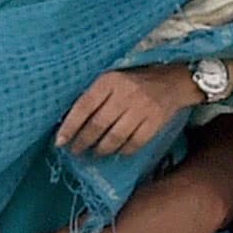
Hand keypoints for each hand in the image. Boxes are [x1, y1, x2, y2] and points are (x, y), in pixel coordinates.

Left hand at [56, 66, 202, 155]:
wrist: (172, 81)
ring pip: (114, 138)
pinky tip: (115, 151)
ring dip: (100, 149)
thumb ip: (94, 96)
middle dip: (82, 142)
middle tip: (75, 150)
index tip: (60, 141)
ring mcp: (142, 109)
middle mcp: (125, 94)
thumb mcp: (112, 80)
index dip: (69, 126)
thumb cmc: (134, 81)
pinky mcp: (155, 122)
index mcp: (110, 80)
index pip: (84, 106)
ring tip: (94, 152)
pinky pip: (133, 144)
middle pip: (97, 125)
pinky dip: (122, 151)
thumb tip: (69, 122)